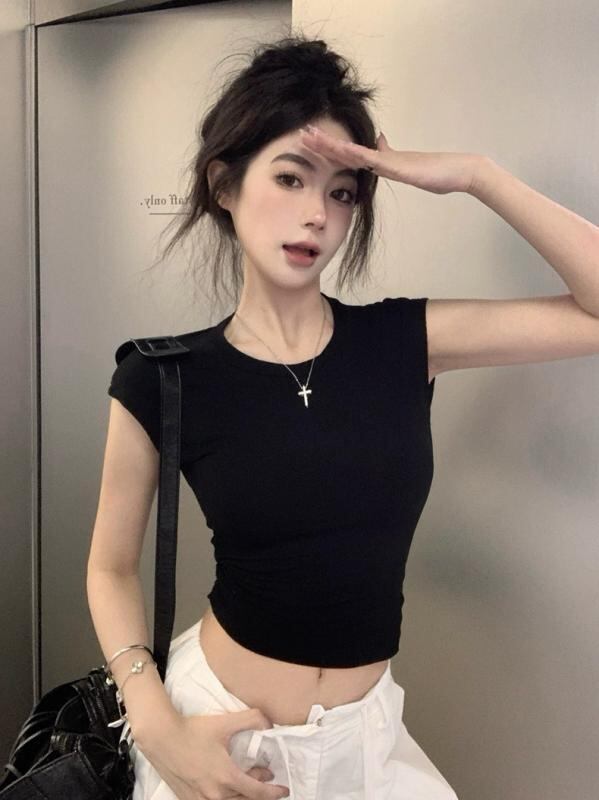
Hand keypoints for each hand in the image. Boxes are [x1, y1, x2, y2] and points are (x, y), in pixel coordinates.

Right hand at [137, 707, 289, 798]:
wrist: (161, 737)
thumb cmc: (192, 730)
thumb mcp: (225, 722)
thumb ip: (251, 719)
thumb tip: (269, 723)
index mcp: (227, 777)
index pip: (258, 792)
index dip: (273, 793)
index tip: (284, 790)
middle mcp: (215, 794)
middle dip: (260, 793)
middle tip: (267, 781)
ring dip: (242, 796)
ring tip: (248, 783)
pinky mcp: (187, 799)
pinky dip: (225, 798)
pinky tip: (224, 787)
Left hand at [299, 124, 483, 194]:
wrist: (459, 171)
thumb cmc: (436, 172)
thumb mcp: (406, 166)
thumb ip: (390, 155)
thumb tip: (378, 142)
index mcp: (381, 161)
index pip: (348, 155)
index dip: (329, 149)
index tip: (310, 143)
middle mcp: (380, 158)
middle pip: (344, 150)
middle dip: (322, 143)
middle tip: (301, 135)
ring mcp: (387, 160)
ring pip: (352, 151)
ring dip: (330, 145)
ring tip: (310, 136)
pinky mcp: (396, 165)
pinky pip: (371, 159)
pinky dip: (354, 154)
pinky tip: (340, 150)